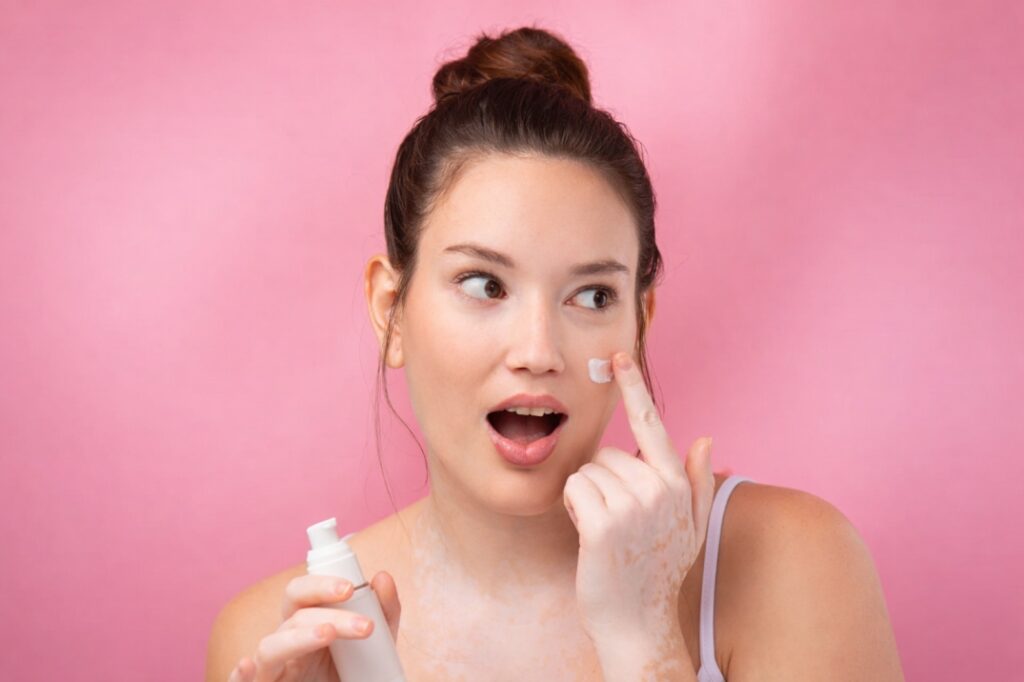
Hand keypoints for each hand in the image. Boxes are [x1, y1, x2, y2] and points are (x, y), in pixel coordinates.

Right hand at [228, 571, 401, 681]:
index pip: (303, 592)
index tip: (352, 587)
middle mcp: (286, 641)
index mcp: (306, 622)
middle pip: (292, 613)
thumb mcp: (376, 643)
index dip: (321, 584)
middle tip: (362, 622)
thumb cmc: (353, 673)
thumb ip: (383, 612)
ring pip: (271, 646)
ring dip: (300, 638)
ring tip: (328, 634)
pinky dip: (238, 675)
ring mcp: (273, 668)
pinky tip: (247, 664)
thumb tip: (383, 578)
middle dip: (323, 609)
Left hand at [563, 351, 714, 642]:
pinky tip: (591, 537)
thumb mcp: (691, 528)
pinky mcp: (605, 523)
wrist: (638, 623)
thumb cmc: (658, 573)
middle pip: (607, 453)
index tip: (618, 357)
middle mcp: (660, 489)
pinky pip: (575, 490)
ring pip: (588, 471)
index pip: (652, 425)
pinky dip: (574, 509)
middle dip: (603, 481)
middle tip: (615, 522)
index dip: (633, 388)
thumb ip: (699, 481)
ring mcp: (633, 506)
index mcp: (677, 484)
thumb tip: (706, 439)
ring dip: (588, 498)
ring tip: (605, 532)